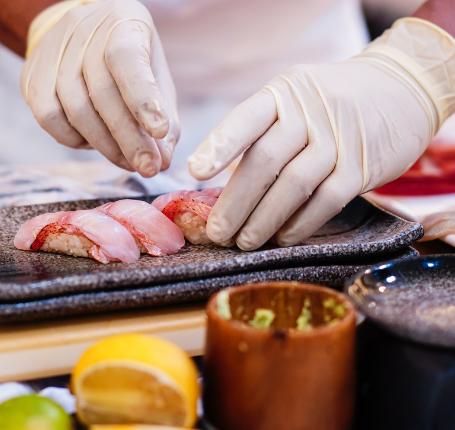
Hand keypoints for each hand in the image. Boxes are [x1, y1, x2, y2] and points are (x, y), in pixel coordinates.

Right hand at [21, 0, 178, 176]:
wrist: (84, 33)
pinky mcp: (32, 75)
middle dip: (129, 140)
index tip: (159, 131)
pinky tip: (93, 142)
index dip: (143, 98)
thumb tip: (162, 160)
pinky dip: (74, 140)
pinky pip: (49, 118)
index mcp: (122, 25)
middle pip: (102, 95)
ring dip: (105, 146)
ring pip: (75, 111)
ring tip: (127, 161)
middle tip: (148, 168)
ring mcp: (53, 53)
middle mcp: (83, 32)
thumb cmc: (130, 61)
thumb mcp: (156, 76)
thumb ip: (165, 115)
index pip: (128, 60)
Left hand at [189, 18, 454, 249]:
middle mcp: (309, 112)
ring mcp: (338, 139)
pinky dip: (300, 224)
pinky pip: (326, 201)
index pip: (245, 119)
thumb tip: (223, 182)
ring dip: (264, 219)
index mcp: (283, 94)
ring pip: (293, 184)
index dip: (219, 145)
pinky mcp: (362, 167)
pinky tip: (282, 238)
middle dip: (235, 202)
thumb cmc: (330, 104)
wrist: (400, 89)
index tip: (195, 172)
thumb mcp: (295, 99)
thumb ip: (264, 132)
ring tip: (244, 242)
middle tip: (217, 232)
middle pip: (265, 160)